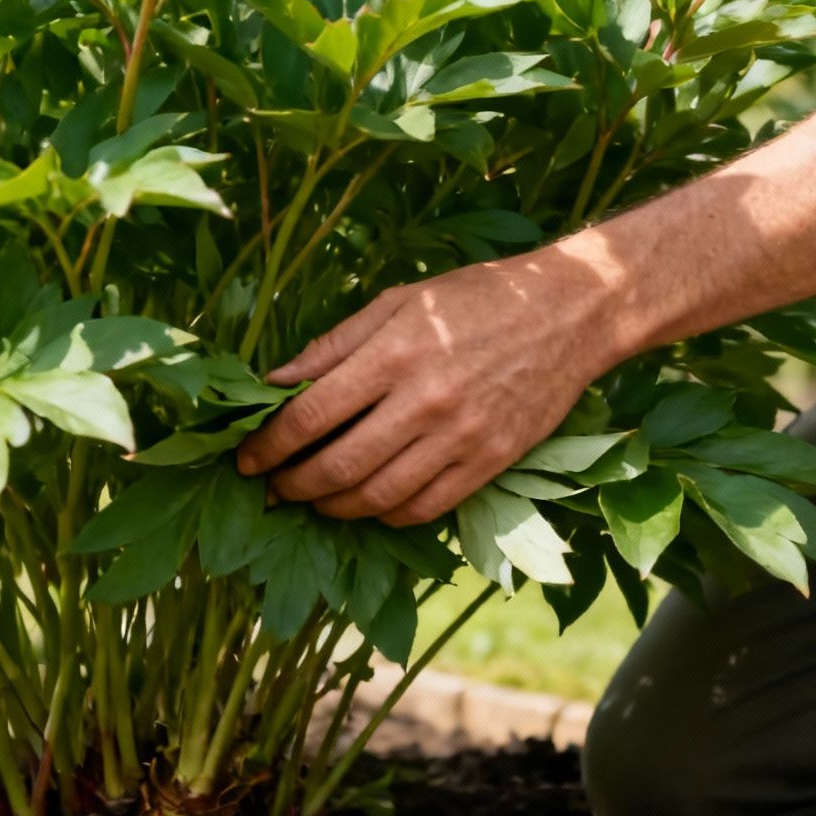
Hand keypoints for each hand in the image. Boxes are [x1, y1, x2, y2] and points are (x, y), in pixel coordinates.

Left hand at [237, 253, 620, 525]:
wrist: (569, 312)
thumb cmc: (476, 299)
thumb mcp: (398, 302)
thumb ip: (333, 346)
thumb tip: (274, 383)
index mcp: (392, 354)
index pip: (310, 416)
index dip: (268, 445)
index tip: (247, 459)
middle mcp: (423, 401)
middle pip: (337, 466)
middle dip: (292, 486)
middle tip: (273, 488)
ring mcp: (460, 438)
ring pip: (377, 497)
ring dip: (333, 508)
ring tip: (314, 502)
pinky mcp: (490, 462)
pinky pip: (425, 507)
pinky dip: (387, 515)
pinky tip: (369, 506)